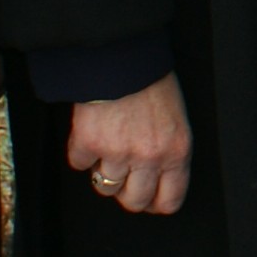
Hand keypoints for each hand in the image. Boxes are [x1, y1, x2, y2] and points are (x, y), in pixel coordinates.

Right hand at [69, 70, 192, 213]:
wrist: (123, 54)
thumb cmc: (151, 80)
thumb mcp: (176, 117)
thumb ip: (168, 149)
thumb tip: (156, 178)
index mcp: (176, 151)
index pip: (169, 199)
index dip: (156, 202)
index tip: (150, 198)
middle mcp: (148, 157)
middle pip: (134, 201)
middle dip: (127, 192)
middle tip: (125, 174)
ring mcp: (116, 153)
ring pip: (104, 186)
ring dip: (103, 170)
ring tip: (108, 147)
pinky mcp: (88, 144)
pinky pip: (79, 164)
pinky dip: (82, 152)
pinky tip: (91, 132)